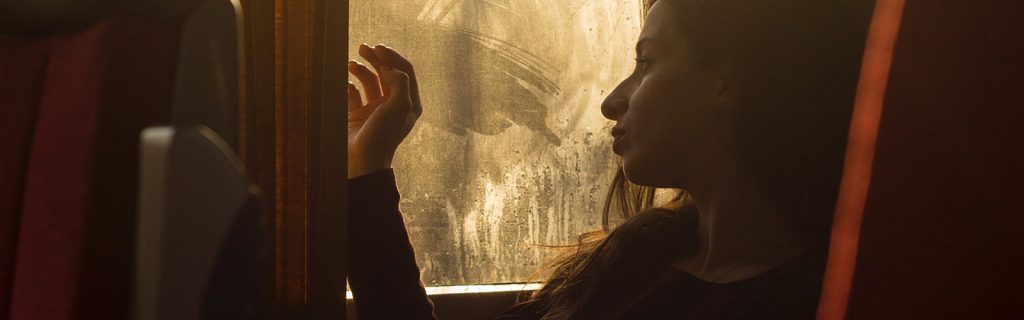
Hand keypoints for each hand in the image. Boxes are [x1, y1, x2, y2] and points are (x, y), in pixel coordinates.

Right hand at [347, 44, 422, 177]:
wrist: (361, 163)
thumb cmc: (382, 136)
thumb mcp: (399, 107)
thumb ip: (400, 82)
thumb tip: (391, 67)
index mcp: (408, 103)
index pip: (404, 71)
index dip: (392, 57)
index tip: (378, 48)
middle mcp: (393, 105)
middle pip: (387, 73)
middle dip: (376, 58)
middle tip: (364, 47)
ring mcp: (374, 110)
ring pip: (369, 81)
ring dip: (361, 69)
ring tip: (351, 63)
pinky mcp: (357, 115)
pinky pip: (353, 94)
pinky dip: (349, 85)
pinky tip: (345, 83)